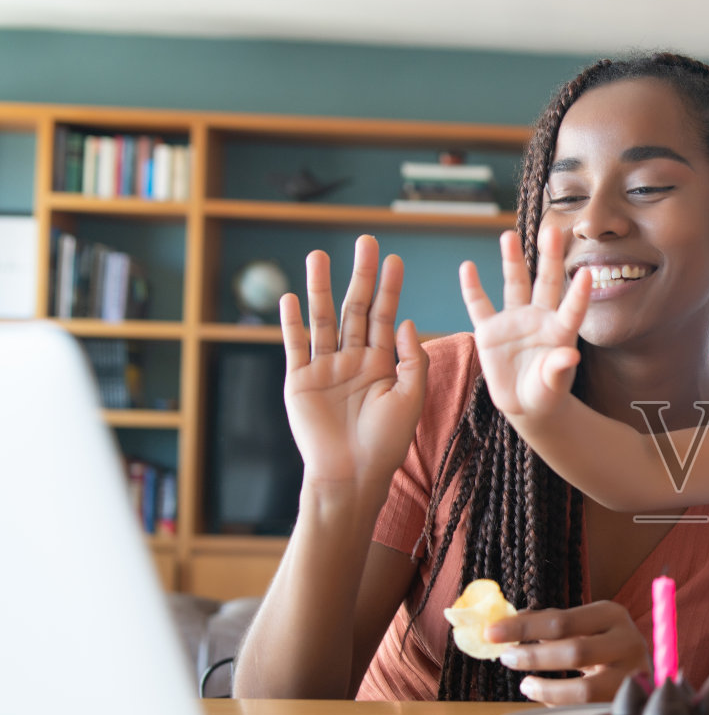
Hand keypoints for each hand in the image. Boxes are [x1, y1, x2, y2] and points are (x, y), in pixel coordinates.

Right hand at [280, 235, 427, 495]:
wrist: (352, 474)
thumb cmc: (386, 442)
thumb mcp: (410, 398)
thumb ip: (412, 360)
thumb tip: (408, 321)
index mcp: (381, 363)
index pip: (385, 316)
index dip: (389, 288)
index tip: (394, 259)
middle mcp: (352, 360)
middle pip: (355, 309)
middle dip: (360, 276)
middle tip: (364, 241)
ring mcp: (324, 368)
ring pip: (323, 319)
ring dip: (321, 287)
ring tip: (319, 255)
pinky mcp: (299, 381)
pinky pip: (295, 345)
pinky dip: (292, 322)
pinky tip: (291, 297)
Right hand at [461, 226, 591, 424]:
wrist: (525, 404)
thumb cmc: (546, 393)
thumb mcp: (553, 385)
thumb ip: (559, 369)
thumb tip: (571, 356)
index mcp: (561, 331)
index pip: (572, 308)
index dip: (580, 293)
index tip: (588, 273)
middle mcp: (539, 318)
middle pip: (546, 282)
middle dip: (549, 256)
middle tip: (552, 230)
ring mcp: (514, 321)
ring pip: (514, 284)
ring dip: (512, 260)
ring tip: (508, 235)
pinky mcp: (490, 330)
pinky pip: (479, 305)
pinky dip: (472, 287)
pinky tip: (467, 267)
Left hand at [487, 600, 650, 703]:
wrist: (642, 672)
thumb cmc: (603, 646)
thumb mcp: (583, 627)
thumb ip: (550, 624)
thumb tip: (505, 619)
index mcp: (612, 614)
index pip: (561, 619)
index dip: (523, 627)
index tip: (490, 632)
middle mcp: (628, 641)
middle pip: (574, 651)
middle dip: (534, 657)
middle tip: (506, 658)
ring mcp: (632, 675)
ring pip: (583, 689)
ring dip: (546, 688)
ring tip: (524, 684)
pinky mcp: (628, 703)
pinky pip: (586, 710)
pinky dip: (559, 705)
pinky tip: (544, 697)